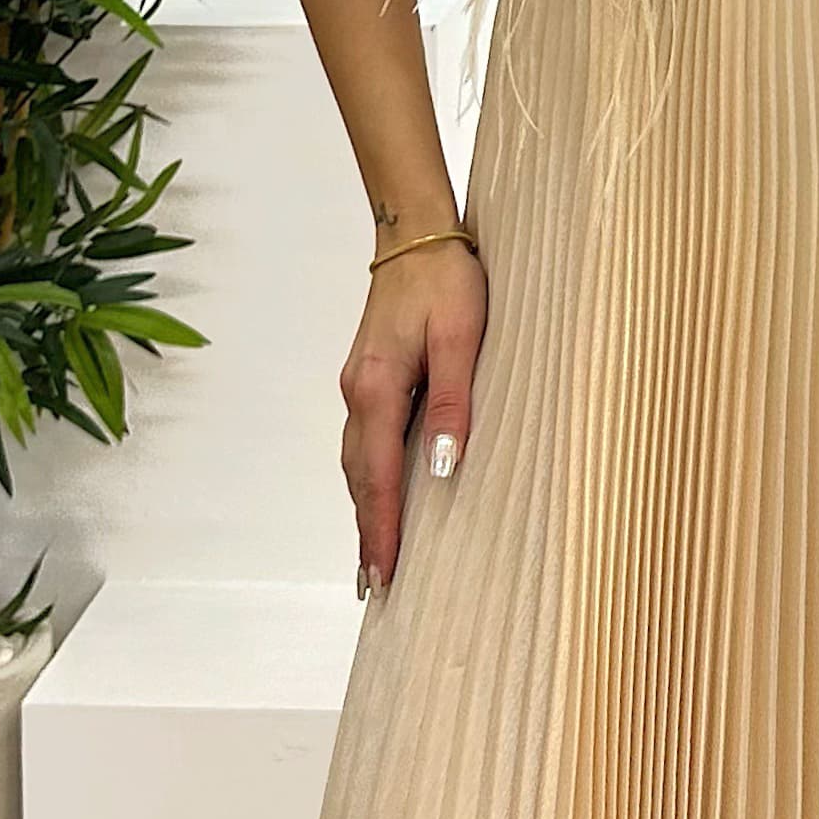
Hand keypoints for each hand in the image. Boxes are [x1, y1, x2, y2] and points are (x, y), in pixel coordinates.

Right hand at [339, 238, 487, 595]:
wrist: (415, 232)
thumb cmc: (446, 279)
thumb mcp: (462, 338)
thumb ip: (453, 402)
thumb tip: (444, 467)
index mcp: (379, 388)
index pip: (380, 476)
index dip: (381, 529)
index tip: (383, 575)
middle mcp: (358, 393)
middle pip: (359, 478)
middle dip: (366, 532)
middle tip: (374, 587)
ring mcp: (358, 384)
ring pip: (357, 462)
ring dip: (365, 508)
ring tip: (373, 556)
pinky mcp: (368, 376)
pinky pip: (363, 441)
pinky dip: (369, 478)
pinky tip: (380, 494)